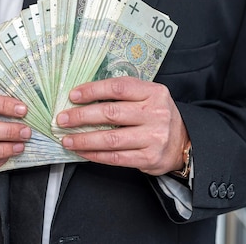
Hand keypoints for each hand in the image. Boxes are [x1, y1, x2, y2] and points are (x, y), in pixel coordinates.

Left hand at [56, 77, 188, 175]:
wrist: (184, 142)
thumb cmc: (157, 116)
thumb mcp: (149, 96)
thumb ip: (123, 94)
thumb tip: (83, 96)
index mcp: (154, 92)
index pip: (118, 87)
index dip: (93, 90)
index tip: (73, 95)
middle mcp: (156, 114)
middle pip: (111, 113)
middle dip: (81, 116)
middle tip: (62, 119)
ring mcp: (154, 137)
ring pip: (111, 139)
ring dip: (84, 139)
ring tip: (67, 138)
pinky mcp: (149, 158)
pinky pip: (115, 157)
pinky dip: (95, 155)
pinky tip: (82, 151)